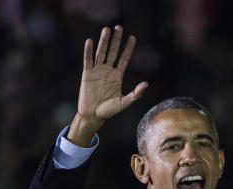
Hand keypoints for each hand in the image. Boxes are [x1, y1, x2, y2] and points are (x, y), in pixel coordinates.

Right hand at [68, 25, 148, 144]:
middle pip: (112, 52)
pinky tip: (90, 41)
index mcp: (117, 76)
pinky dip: (88, 51)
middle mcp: (107, 71)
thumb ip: (135, 94)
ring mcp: (97, 71)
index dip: (128, 48)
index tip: (133, 37)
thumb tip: (146, 84)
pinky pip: (88, 60)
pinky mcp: (87, 74)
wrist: (93, 116)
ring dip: (104, 42)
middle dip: (116, 40)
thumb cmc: (109, 111)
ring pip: (101, 53)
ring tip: (106, 29)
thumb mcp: (124, 102)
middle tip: (119, 27)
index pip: (124, 59)